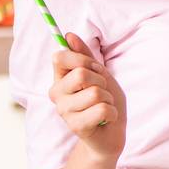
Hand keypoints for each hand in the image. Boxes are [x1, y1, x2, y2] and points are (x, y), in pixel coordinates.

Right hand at [48, 32, 125, 159]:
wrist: (111, 133)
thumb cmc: (104, 101)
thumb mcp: (99, 74)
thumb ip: (84, 56)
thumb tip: (69, 35)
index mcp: (59, 78)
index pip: (60, 57)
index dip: (82, 59)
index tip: (93, 68)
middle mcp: (56, 94)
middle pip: (81, 74)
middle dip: (101, 80)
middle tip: (102, 91)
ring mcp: (64, 111)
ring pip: (95, 93)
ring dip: (109, 99)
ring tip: (104, 106)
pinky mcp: (76, 126)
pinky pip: (103, 110)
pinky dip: (112, 113)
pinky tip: (106, 119)